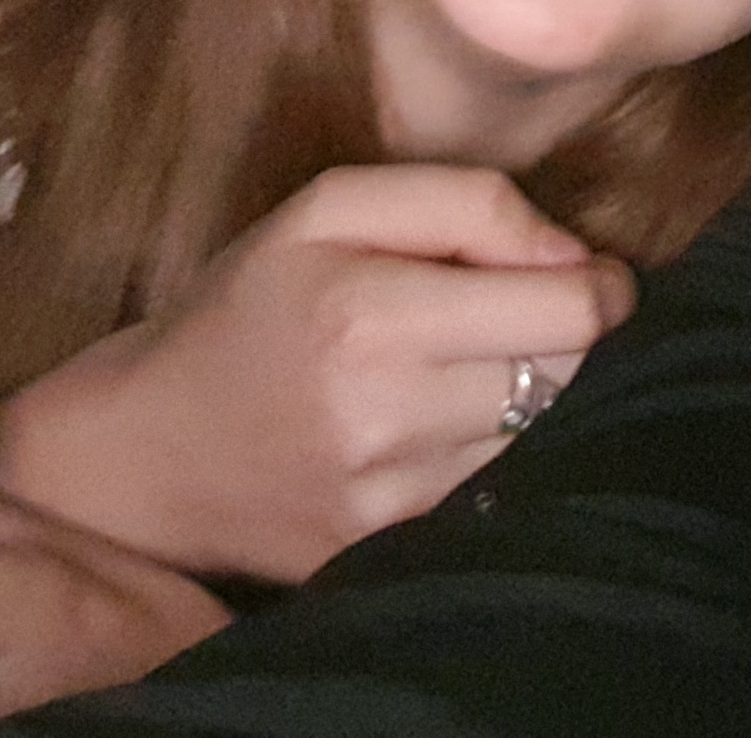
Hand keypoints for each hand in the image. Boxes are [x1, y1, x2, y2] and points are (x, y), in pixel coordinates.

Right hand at [0, 163, 635, 582]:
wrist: (149, 450)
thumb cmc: (248, 303)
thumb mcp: (329, 207)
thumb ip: (464, 202)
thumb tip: (572, 255)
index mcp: (371, 312)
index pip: (570, 311)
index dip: (600, 284)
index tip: (581, 271)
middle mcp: (388, 414)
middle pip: (572, 375)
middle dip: (573, 335)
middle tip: (530, 312)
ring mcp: (391, 498)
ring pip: (546, 436)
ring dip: (538, 395)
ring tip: (479, 366)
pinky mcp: (390, 549)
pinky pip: (498, 487)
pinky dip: (495, 448)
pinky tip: (448, 421)